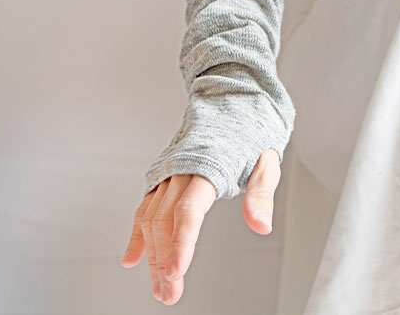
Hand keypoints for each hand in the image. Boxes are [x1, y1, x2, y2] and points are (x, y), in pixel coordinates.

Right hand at [120, 148, 282, 304]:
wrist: (232, 105)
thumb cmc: (251, 135)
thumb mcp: (266, 161)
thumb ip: (261, 194)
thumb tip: (261, 226)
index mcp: (207, 165)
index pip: (188, 211)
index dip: (181, 243)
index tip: (176, 272)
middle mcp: (181, 169)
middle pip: (165, 221)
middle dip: (163, 261)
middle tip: (169, 294)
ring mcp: (168, 173)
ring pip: (151, 219)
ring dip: (151, 256)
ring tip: (160, 288)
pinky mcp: (163, 176)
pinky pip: (145, 207)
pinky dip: (138, 235)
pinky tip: (133, 260)